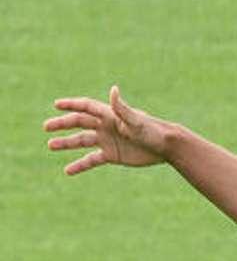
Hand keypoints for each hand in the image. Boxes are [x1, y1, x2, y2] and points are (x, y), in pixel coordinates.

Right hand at [44, 85, 168, 174]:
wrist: (165, 147)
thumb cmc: (152, 131)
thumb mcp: (136, 121)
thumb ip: (121, 108)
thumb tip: (113, 90)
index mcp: (109, 115)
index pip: (86, 107)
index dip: (71, 105)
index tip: (56, 105)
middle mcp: (106, 126)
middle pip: (79, 123)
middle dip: (62, 124)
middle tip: (47, 128)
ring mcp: (107, 141)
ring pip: (82, 141)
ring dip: (66, 143)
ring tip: (51, 146)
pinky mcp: (112, 155)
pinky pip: (91, 160)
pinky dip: (80, 165)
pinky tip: (68, 171)